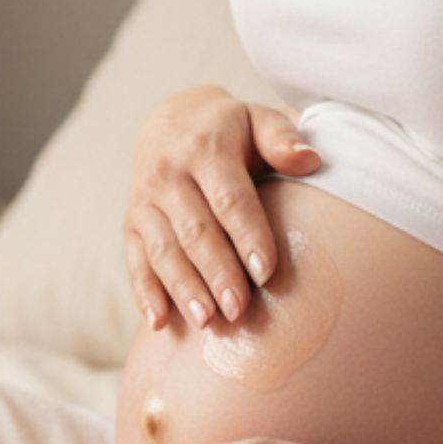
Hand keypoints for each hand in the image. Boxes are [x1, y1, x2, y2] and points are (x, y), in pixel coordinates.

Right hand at [124, 86, 324, 332]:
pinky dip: (145, 293)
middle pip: (196, 230)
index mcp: (206, 148)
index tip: (266, 272)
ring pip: (164, 249)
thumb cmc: (231, 131)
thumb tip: (310, 159)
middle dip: (217, 272)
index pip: (229, 198)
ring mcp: (145, 200)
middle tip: (239, 310)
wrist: (171, 123)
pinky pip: (136, 260)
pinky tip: (159, 323)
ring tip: (206, 320)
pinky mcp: (132, 223)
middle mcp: (168, 173)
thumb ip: (282, 138)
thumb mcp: (258, 120)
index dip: (248, 235)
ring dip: (184, 287)